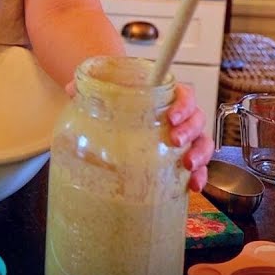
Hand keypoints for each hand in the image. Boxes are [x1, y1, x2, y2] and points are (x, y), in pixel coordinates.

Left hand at [63, 74, 213, 190]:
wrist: (123, 119)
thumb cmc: (122, 105)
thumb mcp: (107, 95)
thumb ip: (91, 89)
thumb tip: (72, 89)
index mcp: (166, 98)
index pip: (184, 95)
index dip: (183, 104)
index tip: (171, 116)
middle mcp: (180, 117)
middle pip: (197, 119)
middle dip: (189, 130)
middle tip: (174, 140)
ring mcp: (185, 138)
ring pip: (203, 141)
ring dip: (200, 153)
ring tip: (188, 165)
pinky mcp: (183, 158)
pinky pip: (200, 166)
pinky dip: (201, 175)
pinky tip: (193, 185)